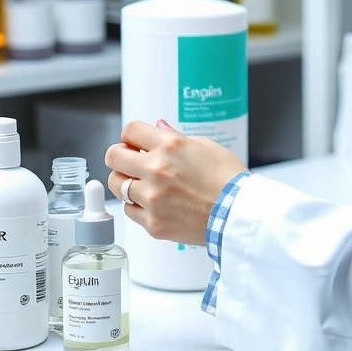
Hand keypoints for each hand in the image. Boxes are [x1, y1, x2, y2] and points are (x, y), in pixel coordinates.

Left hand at [105, 120, 246, 245]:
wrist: (238, 214)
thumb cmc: (229, 180)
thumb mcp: (207, 146)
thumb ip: (176, 137)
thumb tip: (159, 127)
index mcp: (169, 146)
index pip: (129, 131)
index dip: (131, 136)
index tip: (134, 142)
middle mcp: (156, 170)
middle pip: (113, 157)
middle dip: (120, 156)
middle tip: (129, 162)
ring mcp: (152, 198)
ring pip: (117, 185)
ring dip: (126, 182)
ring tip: (142, 185)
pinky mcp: (152, 223)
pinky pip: (129, 210)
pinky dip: (137, 206)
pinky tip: (153, 203)